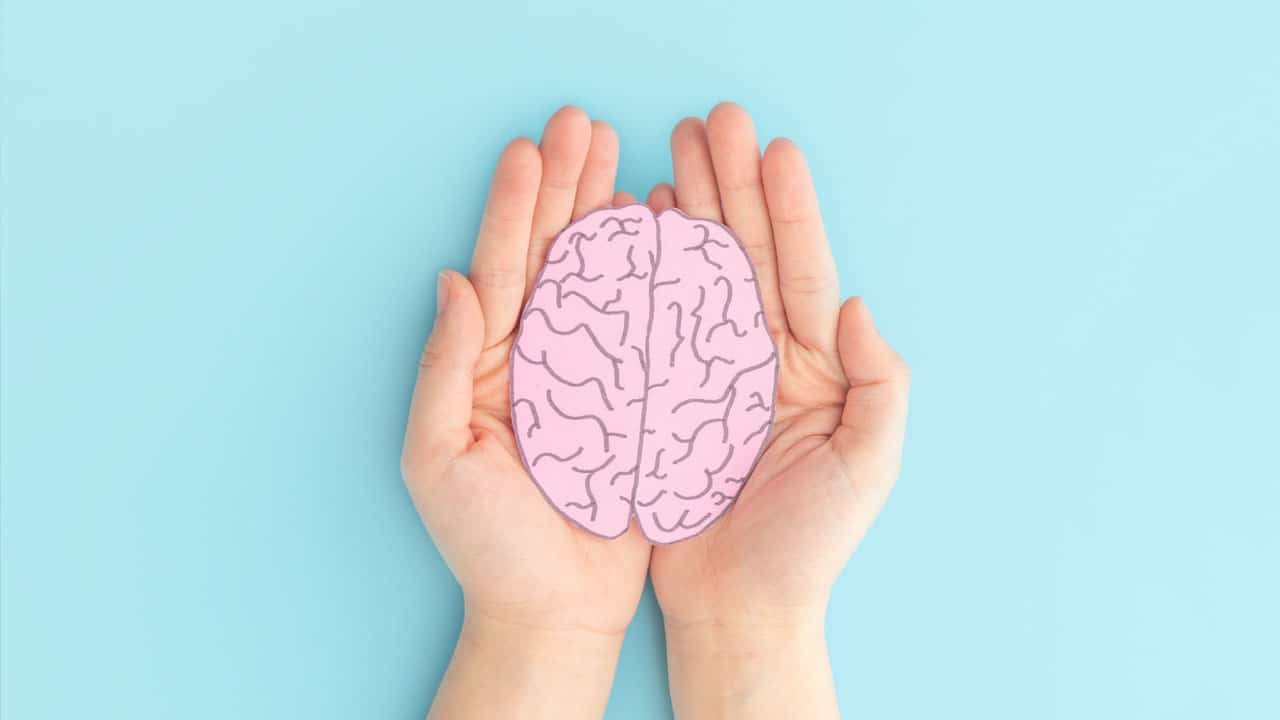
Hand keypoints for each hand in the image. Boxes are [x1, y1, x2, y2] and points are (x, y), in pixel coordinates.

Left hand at [401, 107, 650, 718]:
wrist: (551, 611)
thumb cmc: (486, 544)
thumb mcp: (441, 455)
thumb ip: (446, 367)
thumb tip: (451, 281)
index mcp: (488, 366)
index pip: (502, 268)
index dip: (515, 206)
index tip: (532, 148)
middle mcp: (538, 360)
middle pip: (552, 256)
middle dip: (565, 189)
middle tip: (583, 126)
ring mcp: (588, 377)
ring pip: (599, 280)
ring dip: (606, 217)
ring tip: (621, 159)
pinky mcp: (633, 402)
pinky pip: (643, 328)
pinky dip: (651, 277)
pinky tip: (660, 234)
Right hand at [646, 104, 910, 718]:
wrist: (739, 609)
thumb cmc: (808, 547)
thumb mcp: (868, 467)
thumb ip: (881, 385)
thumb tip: (861, 307)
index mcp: (815, 368)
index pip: (804, 273)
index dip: (790, 210)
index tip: (775, 150)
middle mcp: (762, 357)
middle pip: (748, 255)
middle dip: (733, 186)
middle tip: (715, 122)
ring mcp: (709, 371)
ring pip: (699, 275)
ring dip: (689, 211)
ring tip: (671, 150)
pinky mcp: (662, 394)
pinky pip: (652, 321)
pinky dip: (646, 270)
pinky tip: (638, 225)